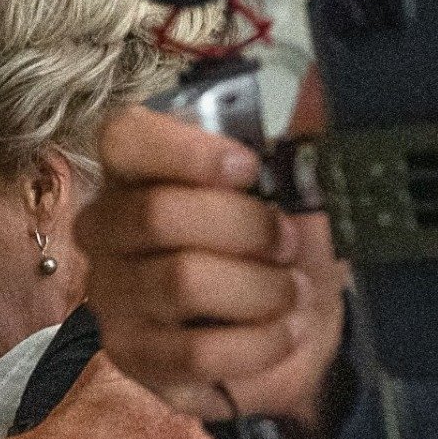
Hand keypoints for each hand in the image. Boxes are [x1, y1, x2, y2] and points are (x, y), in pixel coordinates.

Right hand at [79, 79, 349, 431]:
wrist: (293, 334)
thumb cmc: (281, 254)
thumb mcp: (299, 192)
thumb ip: (304, 138)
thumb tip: (329, 80)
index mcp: (139, 171)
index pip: (124, 138)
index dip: (188, 151)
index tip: (251, 169)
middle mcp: (109, 229)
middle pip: (158, 215)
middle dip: (246, 230)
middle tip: (288, 243)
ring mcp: (113, 296)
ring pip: (181, 282)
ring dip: (258, 290)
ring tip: (288, 293)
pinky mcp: (135, 358)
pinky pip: (195, 351)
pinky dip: (257, 342)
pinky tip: (280, 332)